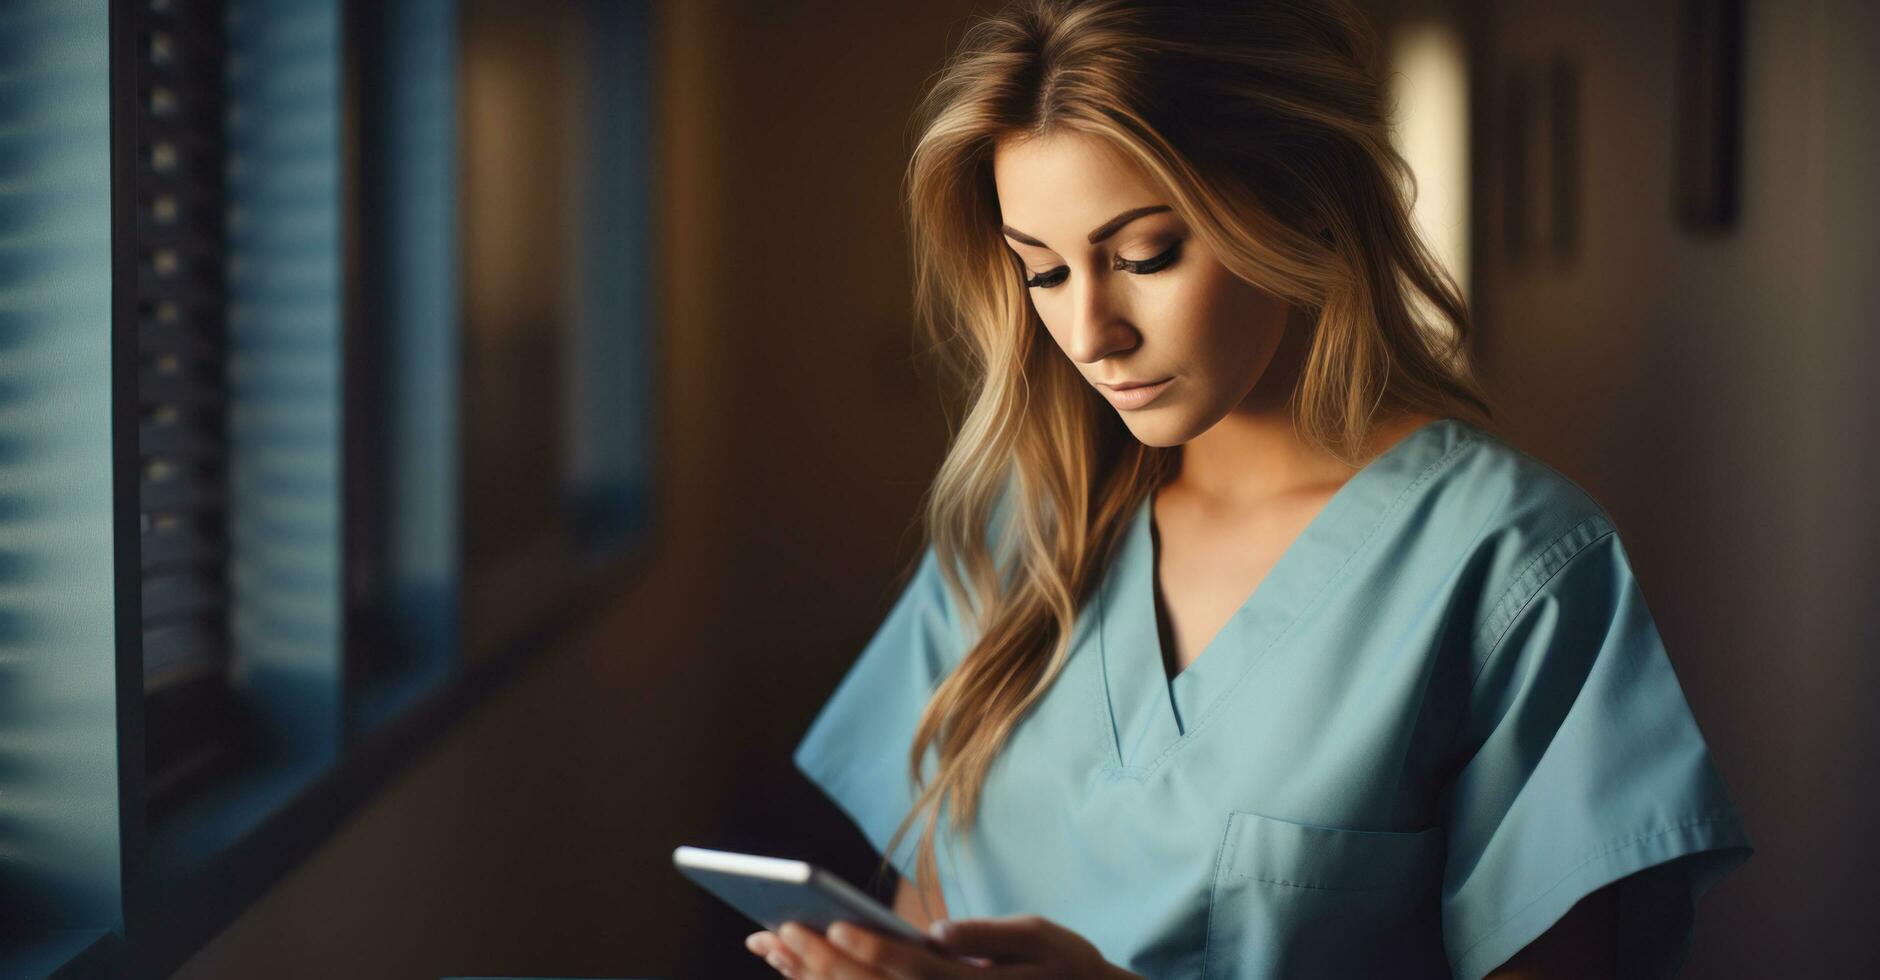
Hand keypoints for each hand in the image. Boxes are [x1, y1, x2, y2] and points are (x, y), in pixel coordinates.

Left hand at [744, 914, 1143, 978]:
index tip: (831, 925)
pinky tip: (799, 971)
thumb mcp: (1038, 938)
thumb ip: (986, 935)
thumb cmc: (1064, 966)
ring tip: (773, 946)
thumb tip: (936, 932)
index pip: (914, 969)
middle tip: (778, 932)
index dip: (871, 950)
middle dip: (822, 964)